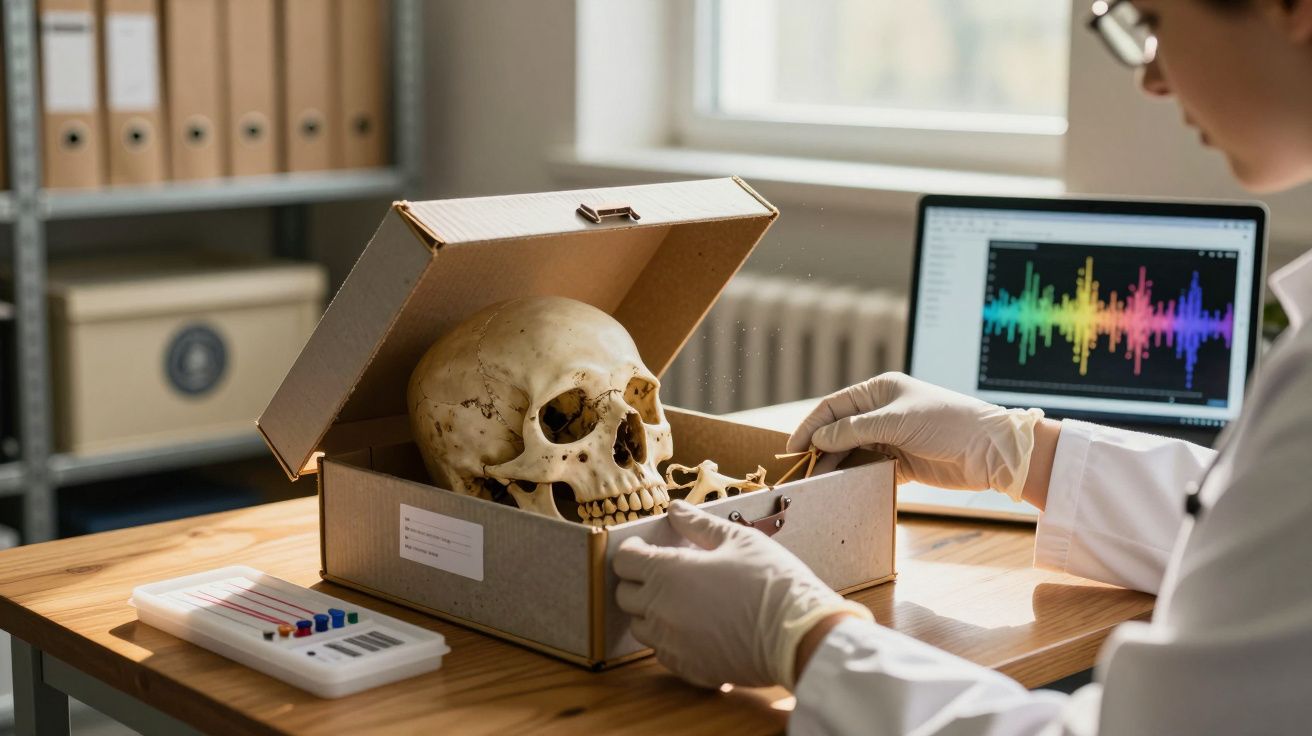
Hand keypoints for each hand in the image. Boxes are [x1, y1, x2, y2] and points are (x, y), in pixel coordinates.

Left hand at [613, 500, 871, 689]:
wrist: (800, 634)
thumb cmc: (771, 580)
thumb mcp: (738, 539)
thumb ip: (699, 524)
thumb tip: (675, 509)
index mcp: (668, 573)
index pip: (624, 561)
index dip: (633, 551)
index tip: (646, 548)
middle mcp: (661, 610)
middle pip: (625, 595)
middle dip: (638, 580)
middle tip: (664, 572)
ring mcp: (672, 643)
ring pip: (640, 626)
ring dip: (651, 611)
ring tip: (680, 600)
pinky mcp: (687, 668)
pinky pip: (662, 651)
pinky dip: (670, 638)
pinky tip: (695, 627)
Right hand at [786, 372, 1043, 500]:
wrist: (991, 451)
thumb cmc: (947, 422)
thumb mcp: (896, 421)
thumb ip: (854, 429)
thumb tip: (819, 439)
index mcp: (879, 390)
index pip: (833, 407)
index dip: (810, 426)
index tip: (792, 448)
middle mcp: (882, 412)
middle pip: (839, 430)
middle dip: (818, 448)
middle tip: (798, 471)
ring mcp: (891, 437)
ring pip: (851, 451)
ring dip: (834, 465)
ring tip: (814, 483)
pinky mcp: (901, 463)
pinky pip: (868, 468)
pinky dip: (854, 476)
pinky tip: (839, 487)